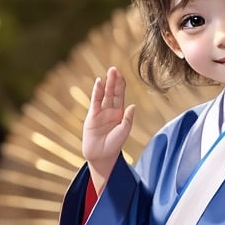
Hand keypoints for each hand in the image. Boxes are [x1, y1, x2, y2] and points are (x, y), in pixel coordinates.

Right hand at [82, 67, 134, 191]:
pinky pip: (95, 102)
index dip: (121, 85)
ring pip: (104, 95)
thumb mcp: (124, 132)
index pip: (121, 96)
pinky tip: (99, 83)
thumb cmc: (114, 145)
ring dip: (107, 83)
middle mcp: (110, 111)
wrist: (102, 156)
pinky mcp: (92, 116)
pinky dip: (96, 92)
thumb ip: (128, 119)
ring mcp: (101, 113)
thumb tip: (133, 105)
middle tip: (115, 68)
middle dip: (114, 80)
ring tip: (109, 72)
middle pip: (113, 92)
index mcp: (120, 114)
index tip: (122, 75)